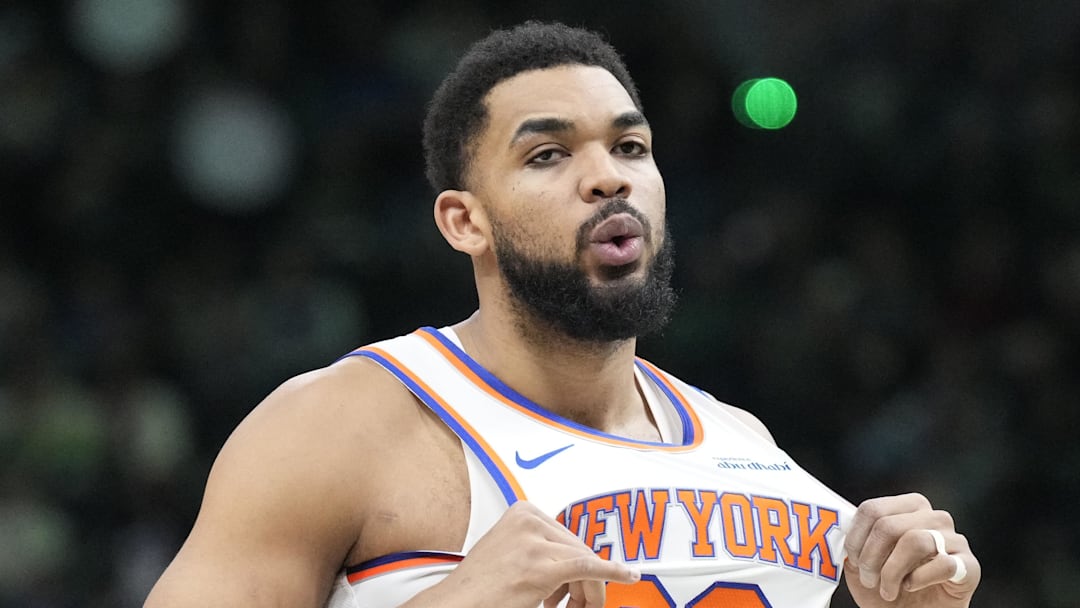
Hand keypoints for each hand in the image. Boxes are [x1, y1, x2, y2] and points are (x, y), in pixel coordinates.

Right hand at [412, 501, 639, 607]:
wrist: (457, 605)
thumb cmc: (480, 586)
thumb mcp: (513, 553)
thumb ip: (542, 547)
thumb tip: (581, 557)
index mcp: (523, 511)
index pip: (568, 538)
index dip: (577, 568)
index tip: (572, 591)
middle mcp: (529, 519)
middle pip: (578, 549)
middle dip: (583, 583)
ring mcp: (535, 541)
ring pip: (583, 563)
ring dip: (585, 593)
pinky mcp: (541, 565)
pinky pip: (587, 568)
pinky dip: (612, 572)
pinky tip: (629, 575)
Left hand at [844, 493, 979, 606]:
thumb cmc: (891, 590)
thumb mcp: (862, 568)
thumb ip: (853, 548)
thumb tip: (841, 537)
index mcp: (908, 508)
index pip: (872, 508)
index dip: (855, 537)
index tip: (852, 559)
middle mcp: (934, 517)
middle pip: (889, 525)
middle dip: (870, 557)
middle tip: (868, 579)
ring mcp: (955, 540)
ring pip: (915, 541)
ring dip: (892, 571)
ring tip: (887, 590)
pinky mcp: (970, 566)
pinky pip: (943, 564)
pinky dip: (919, 579)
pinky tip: (910, 587)